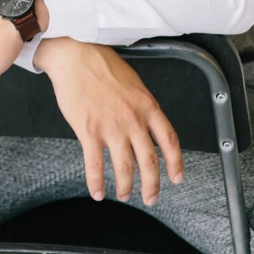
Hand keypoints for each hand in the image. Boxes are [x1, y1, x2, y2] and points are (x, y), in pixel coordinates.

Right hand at [34, 38, 183, 205]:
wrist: (76, 56)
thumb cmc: (102, 65)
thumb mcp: (133, 83)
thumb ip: (142, 106)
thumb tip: (147, 127)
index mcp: (147, 105)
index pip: (169, 140)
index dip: (175, 162)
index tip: (176, 177)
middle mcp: (133, 119)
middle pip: (149, 161)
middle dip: (152, 185)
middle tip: (151, 198)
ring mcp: (111, 127)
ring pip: (125, 168)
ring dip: (126, 187)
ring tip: (124, 195)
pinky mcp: (89, 131)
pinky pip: (95, 165)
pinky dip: (97, 183)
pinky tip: (97, 192)